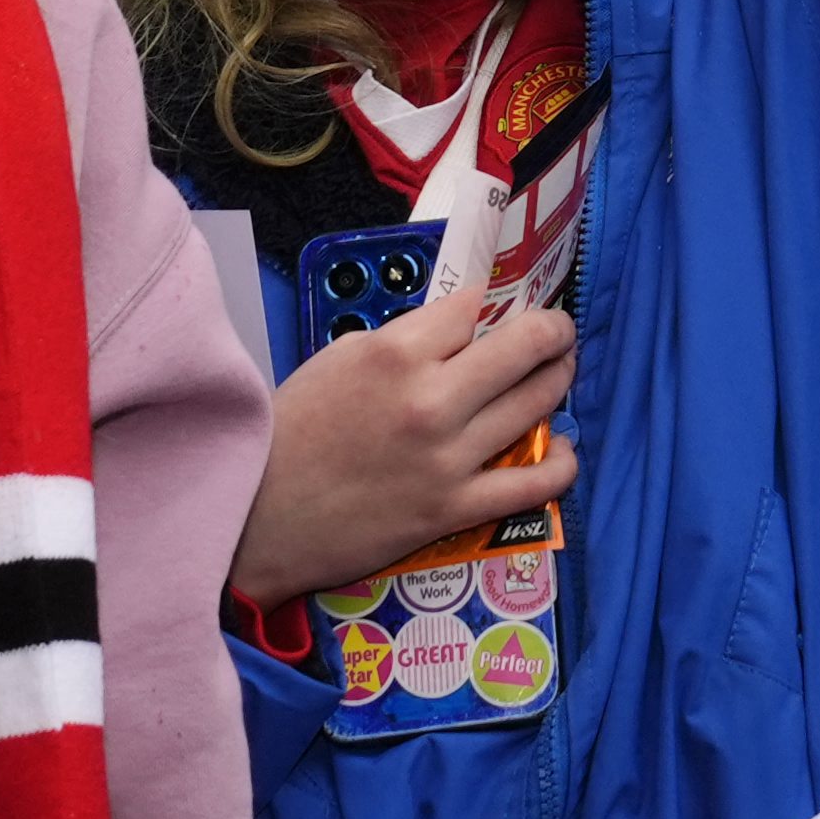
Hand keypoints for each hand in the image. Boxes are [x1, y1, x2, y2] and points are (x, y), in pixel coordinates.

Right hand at [230, 301, 582, 604]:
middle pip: (527, 345)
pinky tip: (560, 451)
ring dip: (557, 382)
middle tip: (556, 333)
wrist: (259, 518)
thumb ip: (403, 340)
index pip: (477, 305)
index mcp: (396, 352)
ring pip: (537, 404)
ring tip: (557, 375)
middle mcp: (431, 399)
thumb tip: (461, 328)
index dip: (499, 300)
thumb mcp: (338, 360)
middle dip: (553, 331)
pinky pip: (534, 484)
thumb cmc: (291, 434)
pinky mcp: (455, 509)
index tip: (509, 305)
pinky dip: (561, 464)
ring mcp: (449, 457)